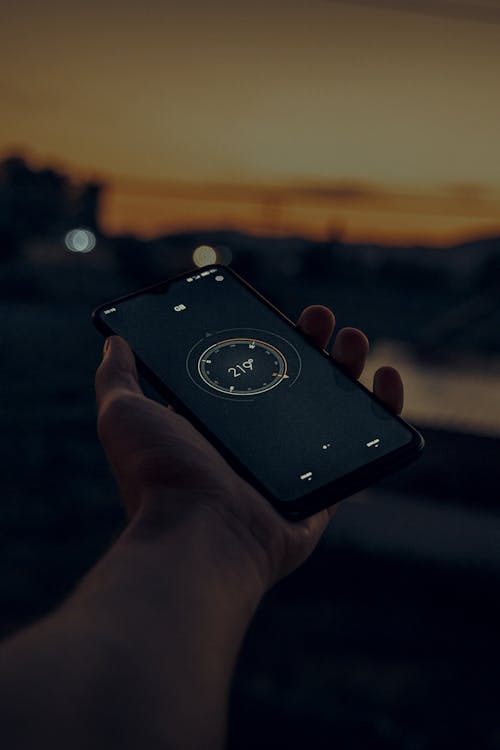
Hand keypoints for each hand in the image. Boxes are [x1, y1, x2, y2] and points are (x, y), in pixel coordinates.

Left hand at [95, 305, 402, 591]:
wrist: (196, 537)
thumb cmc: (159, 476)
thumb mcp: (124, 414)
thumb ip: (117, 377)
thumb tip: (114, 340)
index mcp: (216, 426)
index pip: (250, 374)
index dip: (266, 342)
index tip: (277, 313)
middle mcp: (255, 447)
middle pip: (295, 386)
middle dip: (312, 346)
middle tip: (319, 318)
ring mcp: (292, 470)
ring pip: (333, 412)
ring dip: (348, 371)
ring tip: (355, 340)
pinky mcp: (324, 495)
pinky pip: (365, 451)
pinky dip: (384, 415)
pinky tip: (387, 381)